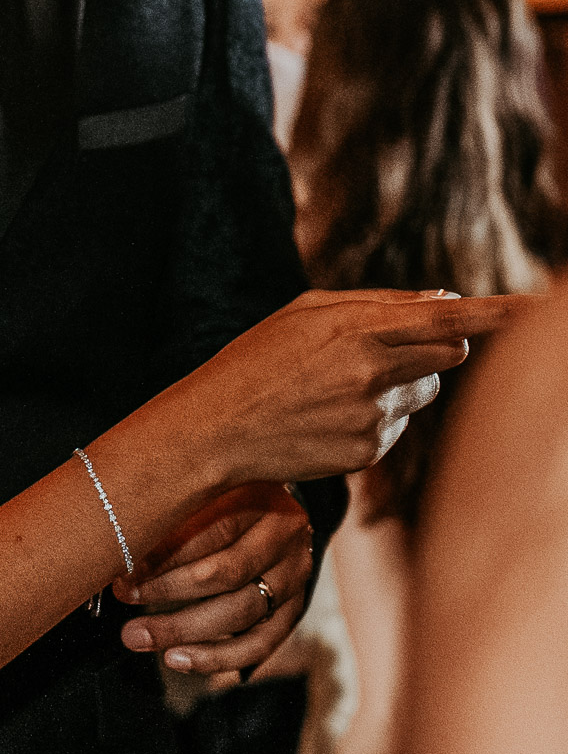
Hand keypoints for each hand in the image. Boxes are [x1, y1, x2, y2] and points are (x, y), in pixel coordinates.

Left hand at [115, 483, 310, 673]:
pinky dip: (216, 656)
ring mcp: (294, 575)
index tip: (122, 569)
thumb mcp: (206, 485)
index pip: (213, 529)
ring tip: (139, 636)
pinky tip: (176, 658)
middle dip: (167, 591)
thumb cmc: (223, 495)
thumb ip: (174, 506)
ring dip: (183, 629)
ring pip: (241, 612)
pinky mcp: (295, 610)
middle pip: (226, 573)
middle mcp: (284, 535)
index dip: (164, 554)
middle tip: (124, 598)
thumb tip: (117, 538)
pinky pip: (258, 644)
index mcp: (262, 494)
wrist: (275, 506)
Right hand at [194, 288, 516, 487]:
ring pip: (426, 392)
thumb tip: (446, 301)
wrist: (217, 427)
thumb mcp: (306, 311)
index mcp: (356, 328)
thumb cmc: (258, 358)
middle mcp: (371, 373)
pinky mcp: (369, 452)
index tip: (536, 309)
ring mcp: (372, 417)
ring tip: (341, 386)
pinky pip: (399, 426)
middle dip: (439, 347)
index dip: (496, 316)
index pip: (445, 320)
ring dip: (403, 383)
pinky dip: (379, 418)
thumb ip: (378, 302)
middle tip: (389, 346)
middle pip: (451, 356)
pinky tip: (331, 416)